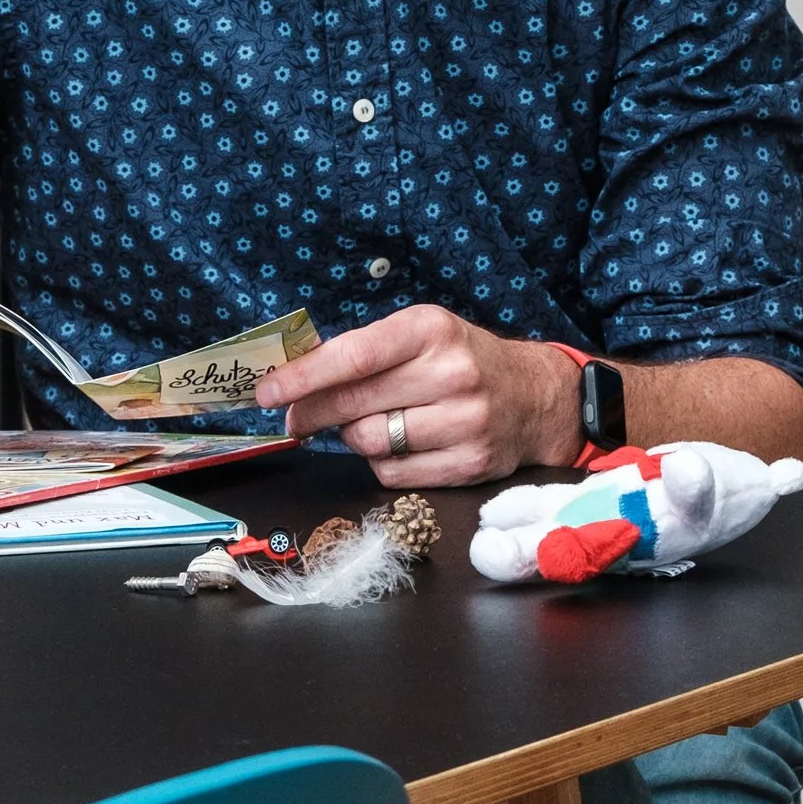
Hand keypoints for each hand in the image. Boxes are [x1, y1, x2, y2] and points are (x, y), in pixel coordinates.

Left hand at [261, 306, 575, 484]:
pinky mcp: (470, 463)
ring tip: (371, 423)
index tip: (266, 392)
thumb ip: (365, 351)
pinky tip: (399, 445)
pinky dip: (382, 462)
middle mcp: (452, 373)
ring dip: (354, 438)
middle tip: (293, 419)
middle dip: (310, 413)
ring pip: (370, 443)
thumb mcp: (423, 334)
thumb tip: (294, 378)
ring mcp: (465, 422)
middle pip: (354, 403)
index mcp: (431, 330)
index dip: (303, 377)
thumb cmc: (464, 361)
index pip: (354, 357)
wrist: (536, 397)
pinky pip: (393, 473)